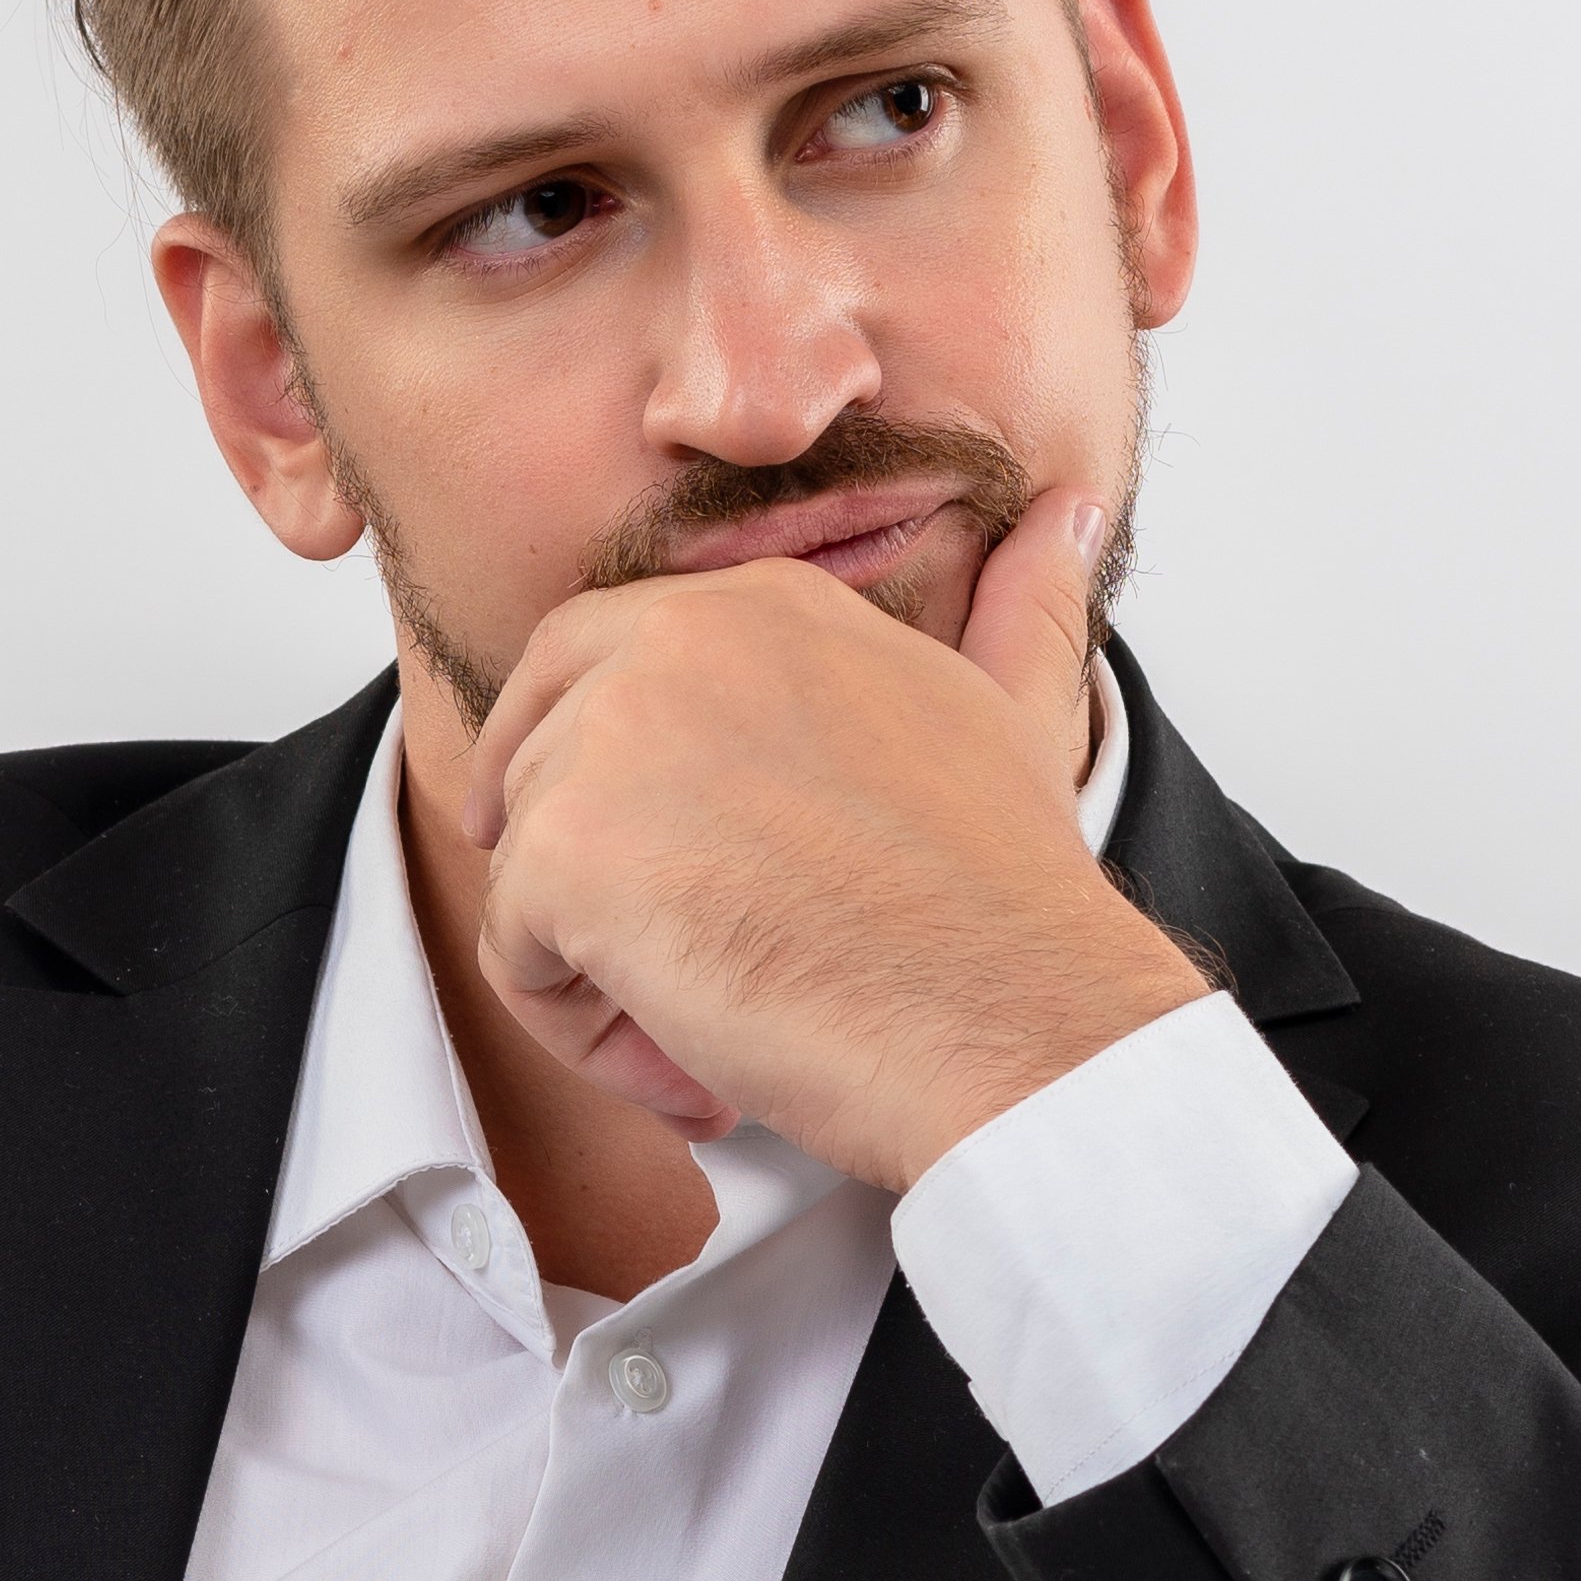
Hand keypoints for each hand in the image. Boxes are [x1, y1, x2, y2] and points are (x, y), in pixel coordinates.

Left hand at [457, 489, 1206, 1190]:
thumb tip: (1066, 520)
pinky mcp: (567, 851)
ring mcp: (612, 736)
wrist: (1016, 1018)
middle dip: (576, 871)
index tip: (642, 851)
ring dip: (599, 971)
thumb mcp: (1015, 715)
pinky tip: (695, 1060)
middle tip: (660, 962)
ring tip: (721, 1028)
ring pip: (526, 869)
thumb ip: (1019, 613)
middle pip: (538, 762)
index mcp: (765, 604)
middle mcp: (677, 639)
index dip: (593, 766)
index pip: (592, 655)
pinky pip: (514, 956)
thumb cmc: (1010, 904)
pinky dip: (586, 1032)